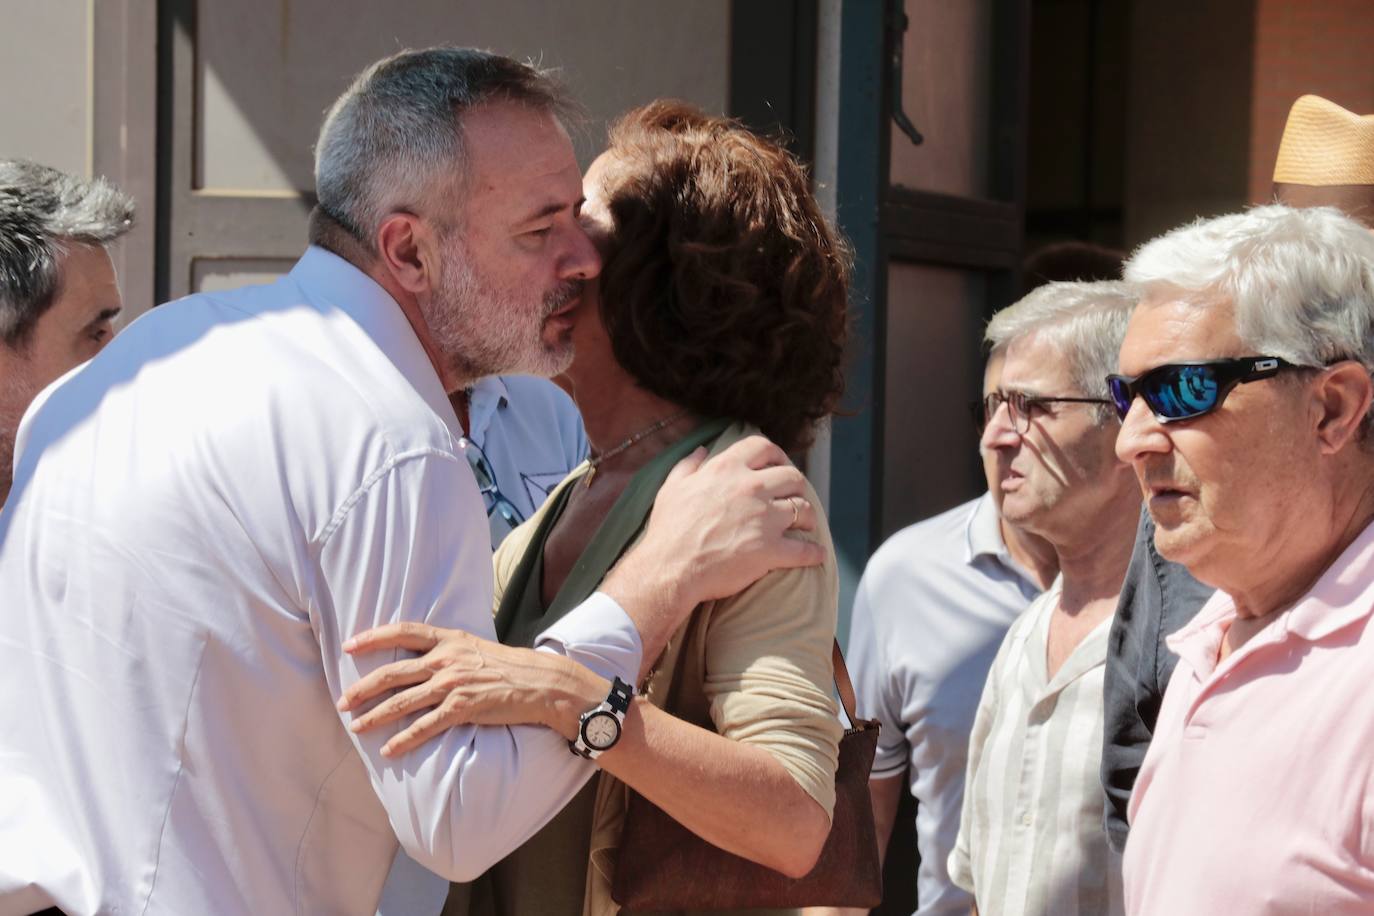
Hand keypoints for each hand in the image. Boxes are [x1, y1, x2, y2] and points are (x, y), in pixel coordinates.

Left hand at [336, 622, 607, 755]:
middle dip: (363, 688)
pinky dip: (404, 740)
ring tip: (356, 727)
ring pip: (403, 701)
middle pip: (393, 672)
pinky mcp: (463, 708)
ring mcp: (453, 684)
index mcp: (449, 639)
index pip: (403, 632)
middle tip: (343, 700)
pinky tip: (389, 750)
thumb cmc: (509, 667)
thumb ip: (448, 651)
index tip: (349, 645)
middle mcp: (447, 659)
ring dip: (374, 716)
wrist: (540, 682)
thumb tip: (422, 660)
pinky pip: (425, 726)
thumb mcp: (475, 648)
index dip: (373, 637)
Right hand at [602, 436, 824, 665]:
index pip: (762, 447)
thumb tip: (703, 450)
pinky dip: (813, 552)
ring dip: (807, 516)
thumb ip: (689, 465)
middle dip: (797, 486)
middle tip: (794, 495)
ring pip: (802, 509)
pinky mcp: (770, 550)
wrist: (669, 569)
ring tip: (804, 524)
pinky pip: (803, 549)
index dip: (776, 454)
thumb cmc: (668, 530)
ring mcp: (763, 519)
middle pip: (792, 476)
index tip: (778, 464)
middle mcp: (750, 488)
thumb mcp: (672, 488)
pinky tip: (817, 554)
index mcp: (726, 469)